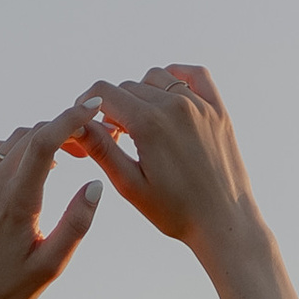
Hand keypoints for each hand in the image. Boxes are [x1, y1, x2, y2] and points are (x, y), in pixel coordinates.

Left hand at [0, 110, 101, 298]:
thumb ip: (77, 224)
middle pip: (31, 135)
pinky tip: (34, 168)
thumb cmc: (8, 289)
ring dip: (41, 139)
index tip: (93, 108)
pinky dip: (19, 150)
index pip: (44, 142)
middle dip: (62, 129)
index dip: (70, 118)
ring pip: (13, 140)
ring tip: (64, 158)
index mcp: (16, 202)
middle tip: (87, 146)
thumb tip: (96, 184)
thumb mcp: (51, 265)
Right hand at [72, 65, 263, 262]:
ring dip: (142, 94)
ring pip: (156, 78)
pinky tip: (168, 93)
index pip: (103, 93)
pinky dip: (177, 77)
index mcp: (148, 123)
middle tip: (116, 137)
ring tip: (141, 123)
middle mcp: (174, 105)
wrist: (224, 223)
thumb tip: (75, 123)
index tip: (86, 122)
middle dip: (114, 107)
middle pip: (128, 87)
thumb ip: (101, 149)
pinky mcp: (218, 110)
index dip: (86, 105)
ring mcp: (199, 105)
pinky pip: (195, 75)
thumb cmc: (175, 212)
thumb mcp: (130, 185)